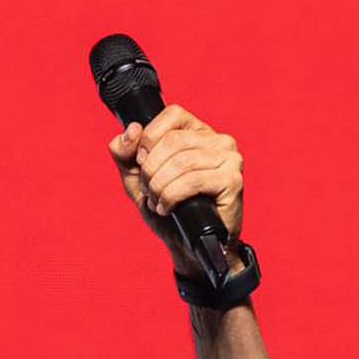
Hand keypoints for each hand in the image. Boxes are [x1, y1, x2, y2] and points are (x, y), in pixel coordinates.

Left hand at [106, 104, 243, 273]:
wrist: (186, 244)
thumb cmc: (167, 208)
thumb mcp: (137, 178)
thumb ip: (125, 153)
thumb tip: (131, 130)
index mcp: (197, 132)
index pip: (171, 114)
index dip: (148, 139)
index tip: (142, 164)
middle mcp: (218, 140)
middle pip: (171, 141)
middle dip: (150, 170)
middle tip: (150, 191)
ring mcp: (230, 158)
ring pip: (180, 162)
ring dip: (159, 186)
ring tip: (158, 201)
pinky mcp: (233, 180)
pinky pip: (191, 181)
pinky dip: (171, 197)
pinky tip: (169, 209)